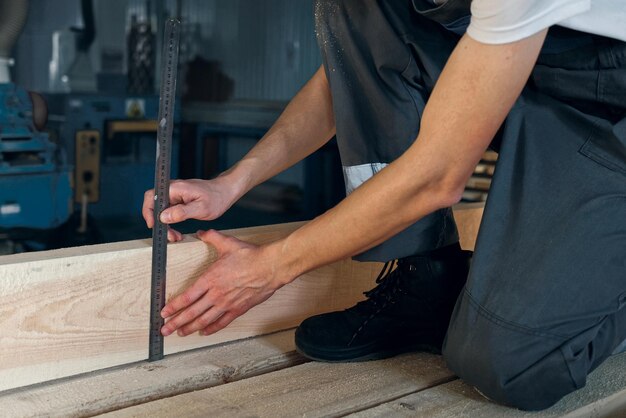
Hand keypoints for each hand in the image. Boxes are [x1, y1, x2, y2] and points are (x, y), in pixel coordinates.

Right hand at [142, 178, 237, 241]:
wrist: (226, 192)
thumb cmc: (216, 198)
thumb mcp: (201, 208)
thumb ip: (181, 212)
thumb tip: (163, 217)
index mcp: (175, 188)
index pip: (152, 197)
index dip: (148, 212)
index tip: (154, 226)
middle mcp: (172, 189)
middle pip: (154, 205)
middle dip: (158, 222)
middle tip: (168, 236)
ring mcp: (175, 194)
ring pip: (161, 210)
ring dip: (165, 225)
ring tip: (174, 237)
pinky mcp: (179, 200)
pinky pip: (169, 211)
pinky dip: (170, 222)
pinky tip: (176, 232)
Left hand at [160, 229, 289, 336]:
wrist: (270, 267)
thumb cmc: (251, 256)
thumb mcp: (228, 243)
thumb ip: (212, 238)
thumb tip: (201, 233)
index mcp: (210, 279)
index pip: (186, 297)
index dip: (173, 306)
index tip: (164, 312)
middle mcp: (216, 294)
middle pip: (191, 312)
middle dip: (176, 322)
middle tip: (165, 329)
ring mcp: (227, 303)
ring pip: (204, 320)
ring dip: (190, 328)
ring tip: (180, 333)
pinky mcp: (238, 309)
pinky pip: (222, 322)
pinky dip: (211, 328)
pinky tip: (204, 331)